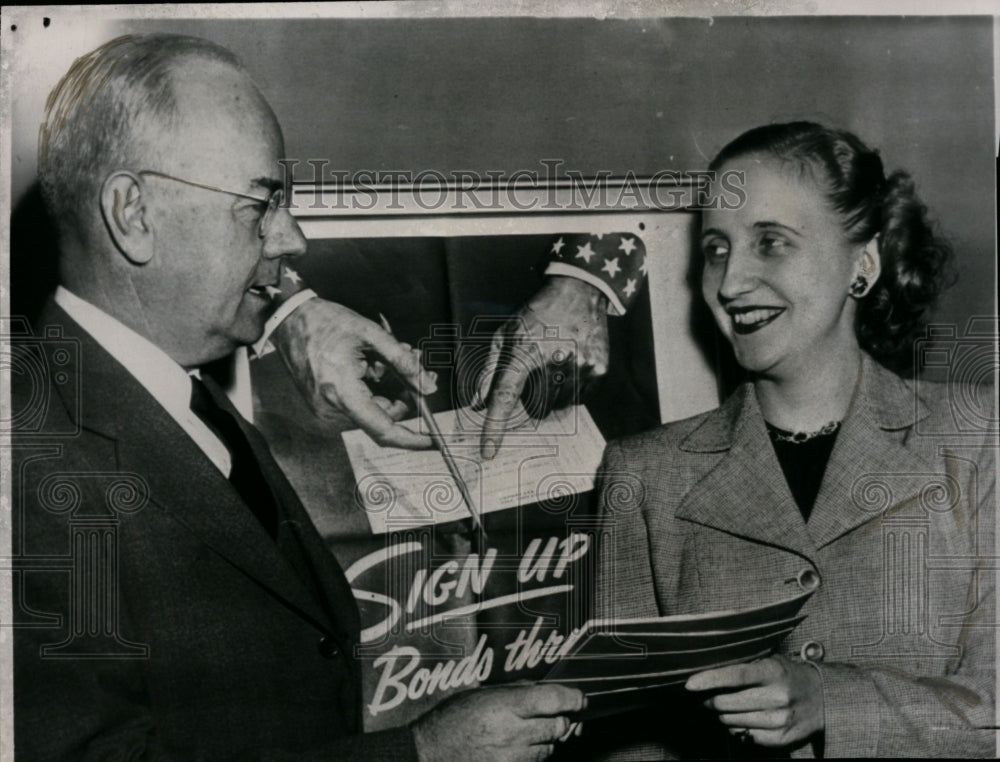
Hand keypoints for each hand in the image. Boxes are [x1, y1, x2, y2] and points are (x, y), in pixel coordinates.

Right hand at [271, 298, 436, 448]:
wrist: (287, 318)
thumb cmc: (324, 322)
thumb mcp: (371, 334)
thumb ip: (403, 362)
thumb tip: (428, 387)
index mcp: (342, 392)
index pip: (383, 429)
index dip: (412, 438)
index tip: (434, 440)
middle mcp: (331, 408)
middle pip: (383, 415)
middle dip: (406, 394)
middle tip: (419, 366)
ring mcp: (325, 408)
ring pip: (374, 407)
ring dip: (391, 386)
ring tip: (395, 354)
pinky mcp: (324, 404)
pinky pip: (359, 402)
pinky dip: (374, 385)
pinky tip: (376, 362)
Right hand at [411, 683, 584, 761]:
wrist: (429, 755)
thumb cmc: (450, 721)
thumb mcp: (480, 694)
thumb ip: (514, 691)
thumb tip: (543, 691)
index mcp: (504, 706)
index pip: (553, 700)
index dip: (573, 698)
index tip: (580, 698)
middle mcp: (512, 733)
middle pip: (558, 727)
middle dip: (561, 720)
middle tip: (555, 715)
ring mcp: (512, 759)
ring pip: (550, 749)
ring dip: (547, 740)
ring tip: (527, 732)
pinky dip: (533, 757)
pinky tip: (518, 750)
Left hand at [478, 276, 608, 458]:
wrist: (578, 291)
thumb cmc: (536, 314)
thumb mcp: (505, 334)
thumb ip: (489, 371)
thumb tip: (477, 404)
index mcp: (524, 353)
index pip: (505, 398)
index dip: (495, 428)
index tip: (488, 452)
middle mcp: (552, 362)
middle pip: (535, 409)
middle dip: (532, 398)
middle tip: (537, 374)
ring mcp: (578, 367)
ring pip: (559, 407)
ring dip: (553, 395)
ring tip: (555, 366)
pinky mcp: (598, 370)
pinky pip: (580, 399)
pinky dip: (573, 390)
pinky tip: (571, 365)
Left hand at [685, 655, 823, 747]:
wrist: (822, 698)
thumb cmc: (787, 675)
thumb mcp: (770, 661)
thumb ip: (743, 666)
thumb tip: (707, 674)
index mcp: (773, 672)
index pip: (735, 676)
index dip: (709, 680)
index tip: (689, 684)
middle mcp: (777, 697)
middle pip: (727, 703)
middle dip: (710, 700)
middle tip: (707, 696)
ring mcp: (779, 721)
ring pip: (731, 721)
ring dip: (723, 714)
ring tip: (728, 705)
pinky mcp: (780, 739)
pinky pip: (743, 735)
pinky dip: (737, 727)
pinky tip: (744, 717)